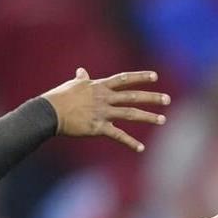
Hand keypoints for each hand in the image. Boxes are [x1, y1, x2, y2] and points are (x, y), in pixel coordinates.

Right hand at [41, 68, 168, 151]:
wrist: (50, 112)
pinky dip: (130, 142)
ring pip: (130, 113)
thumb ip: (82, 79)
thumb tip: (82, 70)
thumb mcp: (73, 85)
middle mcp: (105, 98)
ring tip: (162, 120)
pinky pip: (118, 135)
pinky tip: (140, 147)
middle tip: (167, 100)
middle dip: (152, 98)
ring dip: (147, 117)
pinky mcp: (98, 127)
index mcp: (100, 86)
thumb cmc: (59, 98)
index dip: (140, 77)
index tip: (155, 77)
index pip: (124, 79)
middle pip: (133, 96)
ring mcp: (103, 112)